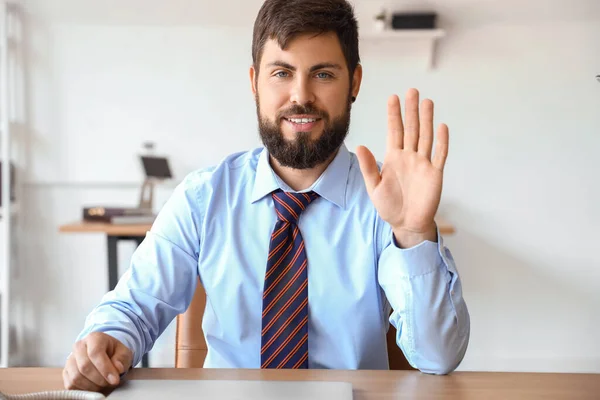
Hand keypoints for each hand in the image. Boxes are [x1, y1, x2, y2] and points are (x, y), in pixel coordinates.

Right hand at [63, 332, 132, 391]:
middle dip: (100, 379)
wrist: (105, 353)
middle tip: (110, 383)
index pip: (95, 353)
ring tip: (103, 384)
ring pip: (76, 377)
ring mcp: (70, 359)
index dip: (105, 368)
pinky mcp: (66, 372)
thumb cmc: (114, 353)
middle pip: (84, 367)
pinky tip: (94, 386)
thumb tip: (118, 368)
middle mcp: (79, 346)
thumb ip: (122, 359)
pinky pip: (71, 385)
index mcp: (94, 338)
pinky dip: (84, 389)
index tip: (115, 380)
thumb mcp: (124, 352)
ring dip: (92, 386)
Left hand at [357, 89, 448, 246]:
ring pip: (425, 137)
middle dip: (411, 110)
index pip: (394, 131)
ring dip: (427, 120)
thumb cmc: (389, 206)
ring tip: (427, 102)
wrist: (406, 224)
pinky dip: (441, 142)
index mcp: (393, 158)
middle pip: (411, 129)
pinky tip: (442, 127)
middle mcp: (409, 157)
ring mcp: (423, 164)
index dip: (394, 115)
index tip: (393, 97)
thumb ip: (368, 167)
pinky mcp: (435, 174)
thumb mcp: (374, 187)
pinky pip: (439, 155)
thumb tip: (359, 146)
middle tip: (412, 91)